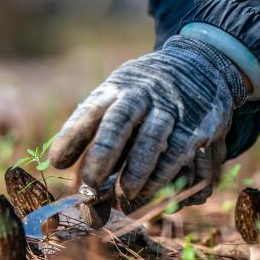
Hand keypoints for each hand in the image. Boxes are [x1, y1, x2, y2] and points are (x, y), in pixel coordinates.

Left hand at [49, 35, 246, 204]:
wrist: (203, 62)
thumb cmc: (147, 96)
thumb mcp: (121, 97)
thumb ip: (100, 133)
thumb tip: (68, 178)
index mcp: (118, 87)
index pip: (91, 109)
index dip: (73, 135)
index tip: (57, 161)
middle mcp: (144, 93)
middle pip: (120, 121)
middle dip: (103, 154)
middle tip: (89, 184)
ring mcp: (174, 106)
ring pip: (153, 139)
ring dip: (137, 171)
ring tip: (123, 197)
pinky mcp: (201, 122)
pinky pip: (182, 151)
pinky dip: (165, 175)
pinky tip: (152, 192)